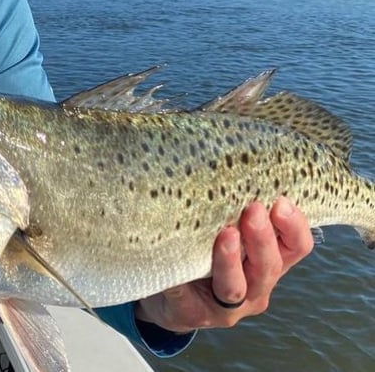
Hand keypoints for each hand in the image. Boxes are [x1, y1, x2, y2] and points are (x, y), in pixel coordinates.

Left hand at [134, 197, 313, 332]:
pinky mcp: (196, 313)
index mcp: (268, 262)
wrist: (173, 298)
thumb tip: (229, 157)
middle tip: (254, 209)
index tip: (281, 200)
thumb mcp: (226, 228)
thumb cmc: (204, 251)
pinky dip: (185, 277)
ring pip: (236, 286)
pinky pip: (191, 295)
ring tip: (226, 234)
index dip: (294, 226)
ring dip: (231, 259)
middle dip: (262, 237)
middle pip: (269, 266)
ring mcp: (228, 305)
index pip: (296, 246)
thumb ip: (234, 207)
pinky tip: (179, 262)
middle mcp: (256, 286)